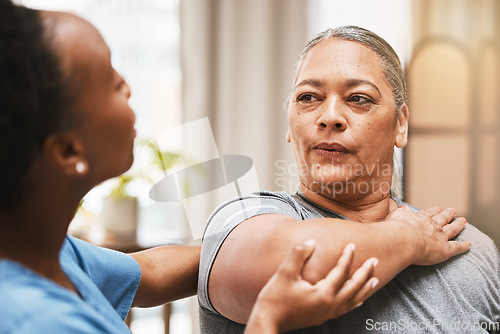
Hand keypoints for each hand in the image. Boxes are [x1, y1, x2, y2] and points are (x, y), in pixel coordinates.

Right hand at [244, 240, 378, 333]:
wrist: (266, 322)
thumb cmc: (274, 298)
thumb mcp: (284, 273)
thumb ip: (298, 254)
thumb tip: (311, 241)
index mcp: (323, 293)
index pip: (341, 272)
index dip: (347, 257)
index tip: (352, 245)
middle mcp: (329, 305)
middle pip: (354, 287)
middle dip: (365, 273)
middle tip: (375, 260)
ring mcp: (327, 313)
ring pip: (353, 300)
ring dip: (364, 289)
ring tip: (375, 280)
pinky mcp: (321, 317)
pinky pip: (345, 309)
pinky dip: (354, 302)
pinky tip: (358, 300)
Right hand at [387, 206, 470, 264]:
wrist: (404, 239)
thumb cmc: (396, 229)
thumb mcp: (395, 215)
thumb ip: (401, 212)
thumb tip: (403, 207)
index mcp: (421, 218)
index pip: (429, 214)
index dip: (434, 211)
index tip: (438, 209)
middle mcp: (432, 225)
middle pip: (443, 218)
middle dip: (448, 214)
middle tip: (453, 211)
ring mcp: (440, 237)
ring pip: (452, 230)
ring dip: (458, 225)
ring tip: (463, 221)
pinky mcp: (445, 249)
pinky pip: (457, 247)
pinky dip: (463, 246)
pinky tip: (469, 244)